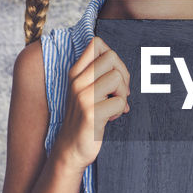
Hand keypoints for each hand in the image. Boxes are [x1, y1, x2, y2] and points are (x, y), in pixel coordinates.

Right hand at [56, 35, 130, 168]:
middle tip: (120, 92)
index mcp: (75, 73)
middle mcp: (77, 81)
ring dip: (122, 94)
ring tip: (113, 106)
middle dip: (123, 74)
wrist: (69, 149)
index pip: (96, 43)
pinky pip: (120, 101)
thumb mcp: (85, 92)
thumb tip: (122, 68)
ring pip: (117, 78)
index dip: (113, 56)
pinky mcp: (91, 113)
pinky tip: (109, 118)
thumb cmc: (83, 118)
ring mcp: (83, 97)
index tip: (114, 74)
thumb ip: (98, 76)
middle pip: (111, 57)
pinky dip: (120, 110)